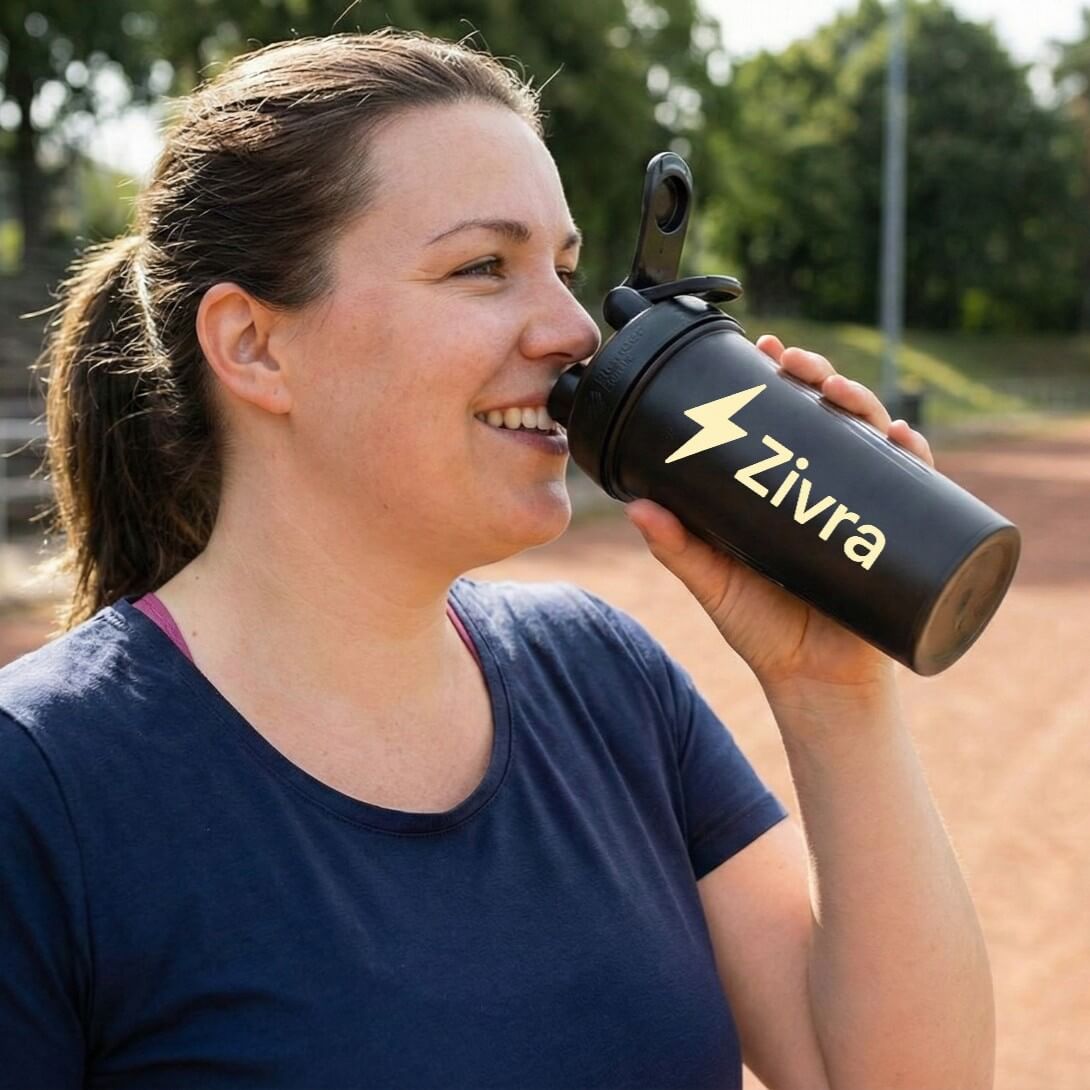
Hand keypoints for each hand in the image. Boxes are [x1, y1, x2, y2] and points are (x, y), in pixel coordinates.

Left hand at [624, 334, 934, 697]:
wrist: (813, 683)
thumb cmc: (762, 630)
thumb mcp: (713, 583)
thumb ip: (678, 548)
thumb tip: (635, 508)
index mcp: (784, 486)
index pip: (784, 417)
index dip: (778, 378)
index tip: (764, 347)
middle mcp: (826, 486)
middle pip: (830, 415)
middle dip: (818, 376)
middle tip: (797, 362)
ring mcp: (864, 507)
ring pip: (872, 437)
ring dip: (863, 402)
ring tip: (838, 391)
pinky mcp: (900, 535)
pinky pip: (916, 486)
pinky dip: (912, 456)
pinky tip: (901, 437)